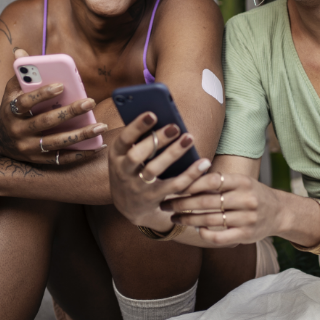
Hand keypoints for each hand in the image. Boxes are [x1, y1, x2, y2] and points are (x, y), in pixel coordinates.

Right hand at [0, 50, 106, 163]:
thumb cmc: (11, 109)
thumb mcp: (10, 91)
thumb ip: (20, 72)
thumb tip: (20, 50)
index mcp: (11, 110)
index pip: (26, 102)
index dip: (43, 94)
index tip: (62, 85)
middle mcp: (18, 130)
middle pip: (46, 122)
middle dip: (70, 112)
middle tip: (90, 102)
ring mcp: (29, 148)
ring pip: (57, 143)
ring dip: (81, 135)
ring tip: (101, 126)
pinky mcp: (39, 161)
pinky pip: (62, 159)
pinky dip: (81, 154)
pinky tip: (98, 146)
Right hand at [108, 111, 212, 229]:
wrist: (128, 206)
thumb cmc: (132, 170)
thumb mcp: (126, 155)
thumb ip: (139, 139)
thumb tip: (162, 116)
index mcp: (117, 155)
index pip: (124, 139)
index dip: (137, 126)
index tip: (153, 114)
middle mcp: (123, 171)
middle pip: (137, 155)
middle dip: (156, 140)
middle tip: (175, 126)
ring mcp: (137, 186)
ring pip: (154, 169)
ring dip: (172, 153)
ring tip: (188, 138)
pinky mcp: (153, 197)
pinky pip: (173, 186)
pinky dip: (190, 174)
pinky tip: (203, 162)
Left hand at [162, 172, 286, 245]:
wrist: (279, 212)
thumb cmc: (252, 193)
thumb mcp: (241, 181)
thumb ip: (219, 181)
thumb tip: (187, 177)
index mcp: (243, 181)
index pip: (213, 180)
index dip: (191, 183)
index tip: (174, 186)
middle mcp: (246, 199)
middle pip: (207, 201)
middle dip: (181, 203)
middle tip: (165, 204)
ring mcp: (247, 218)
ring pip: (209, 220)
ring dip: (187, 220)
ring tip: (174, 218)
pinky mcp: (246, 235)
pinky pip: (219, 237)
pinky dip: (204, 234)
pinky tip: (197, 229)